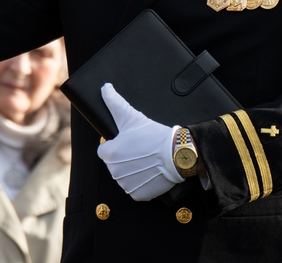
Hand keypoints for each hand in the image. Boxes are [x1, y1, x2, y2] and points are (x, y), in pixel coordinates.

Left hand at [96, 83, 182, 200]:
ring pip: (125, 176)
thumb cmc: (153, 135)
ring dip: (132, 170)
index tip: (129, 142)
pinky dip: (142, 182)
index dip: (116, 145)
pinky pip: (136, 188)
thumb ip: (114, 102)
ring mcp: (127, 185)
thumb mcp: (131, 116)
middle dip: (124, 157)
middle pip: (114, 164)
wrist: (177, 154)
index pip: (104, 150)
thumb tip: (104, 87)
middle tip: (140, 149)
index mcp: (109, 155)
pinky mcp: (139, 194)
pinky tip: (150, 172)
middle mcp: (114, 172)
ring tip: (146, 159)